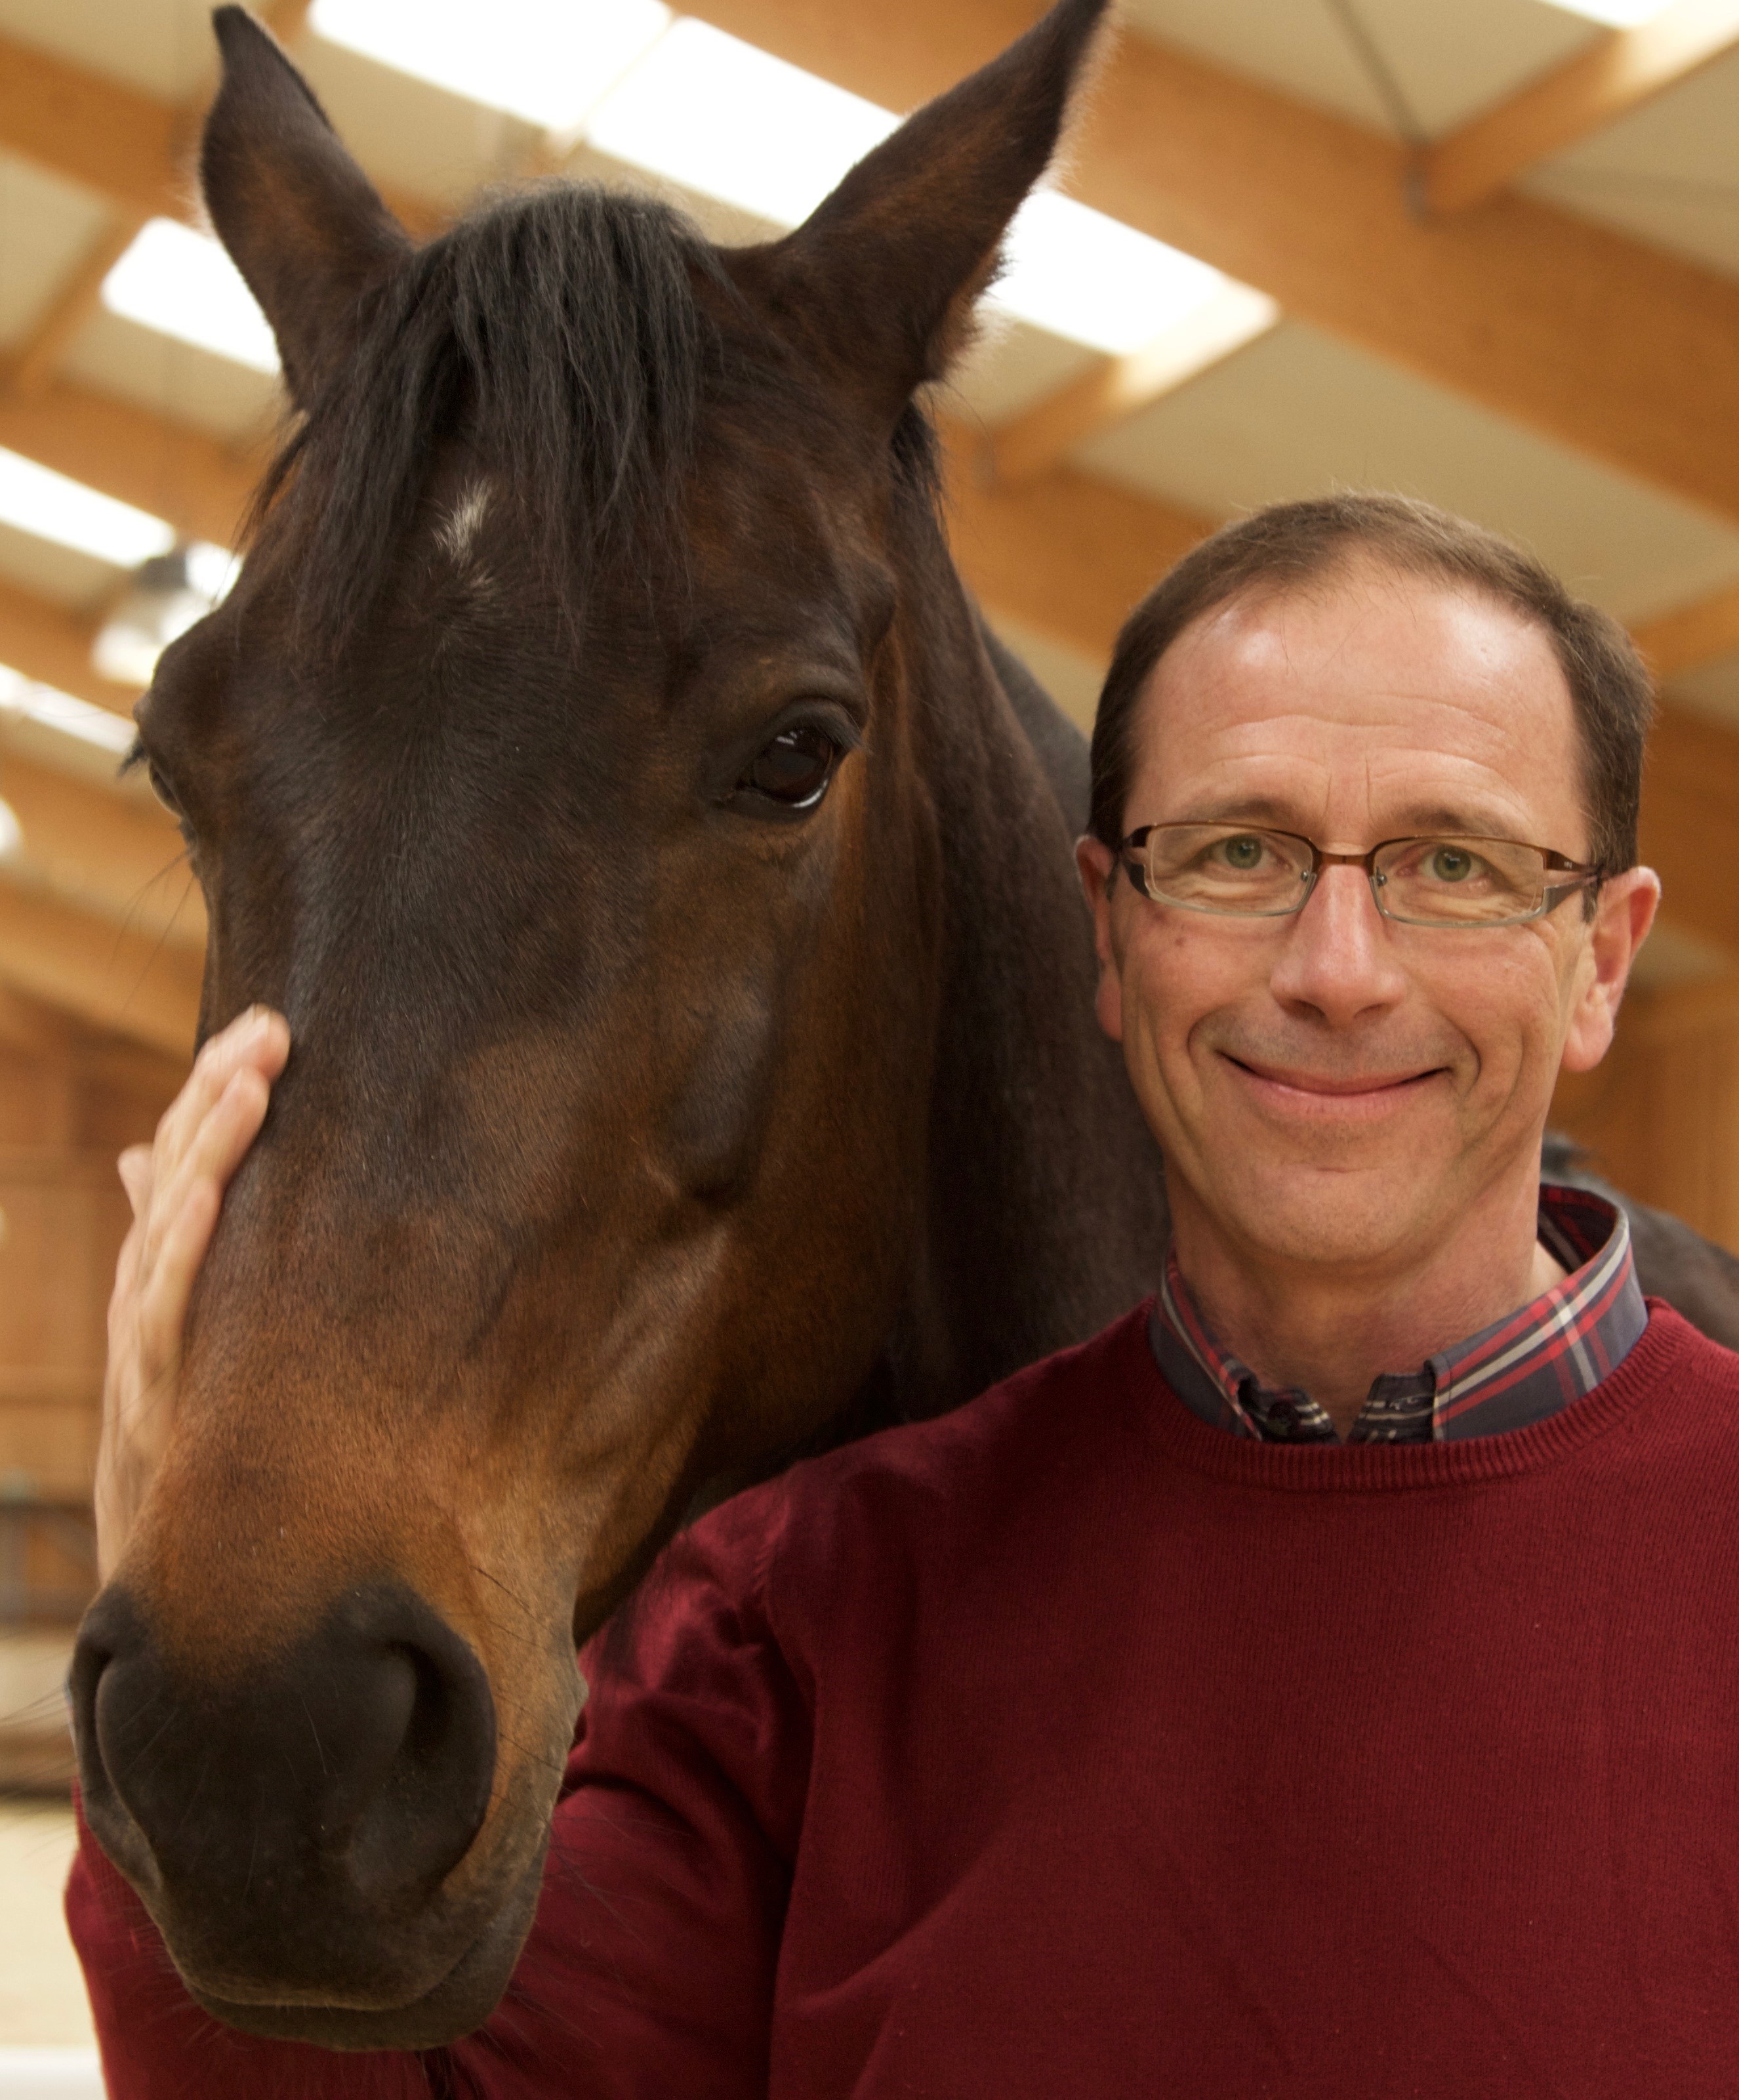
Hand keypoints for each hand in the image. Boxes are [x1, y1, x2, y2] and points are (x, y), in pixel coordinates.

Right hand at [96, 1006, 289, 1581]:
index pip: (178, 1173)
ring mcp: (146, 1366)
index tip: (263, 1030)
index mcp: (160, 1297)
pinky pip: (160, 1326)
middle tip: (267, 1029)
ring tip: (248, 1081)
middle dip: (215, 1103)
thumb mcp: (174, 1356)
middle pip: (171, 1188)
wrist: (183, 1618)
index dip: (212, 1098)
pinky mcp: (153, 1420)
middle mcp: (145, 1319)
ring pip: (165, 1242)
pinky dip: (175, 1256)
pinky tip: (201, 1197)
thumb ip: (164, 1258)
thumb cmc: (190, 1475)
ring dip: (204, 1156)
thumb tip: (148, 1160)